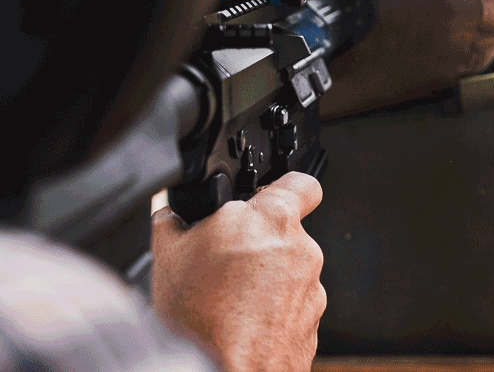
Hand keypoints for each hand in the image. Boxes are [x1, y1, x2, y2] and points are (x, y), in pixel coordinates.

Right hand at [151, 172, 326, 371]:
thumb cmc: (200, 321)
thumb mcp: (168, 257)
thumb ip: (173, 219)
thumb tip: (168, 207)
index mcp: (272, 218)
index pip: (302, 183)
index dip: (284, 188)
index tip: (265, 199)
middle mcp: (301, 248)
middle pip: (287, 233)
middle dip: (260, 243)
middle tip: (226, 261)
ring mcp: (312, 287)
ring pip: (289, 272)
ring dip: (266, 279)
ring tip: (228, 300)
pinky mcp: (313, 321)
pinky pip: (293, 306)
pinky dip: (273, 311)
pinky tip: (242, 323)